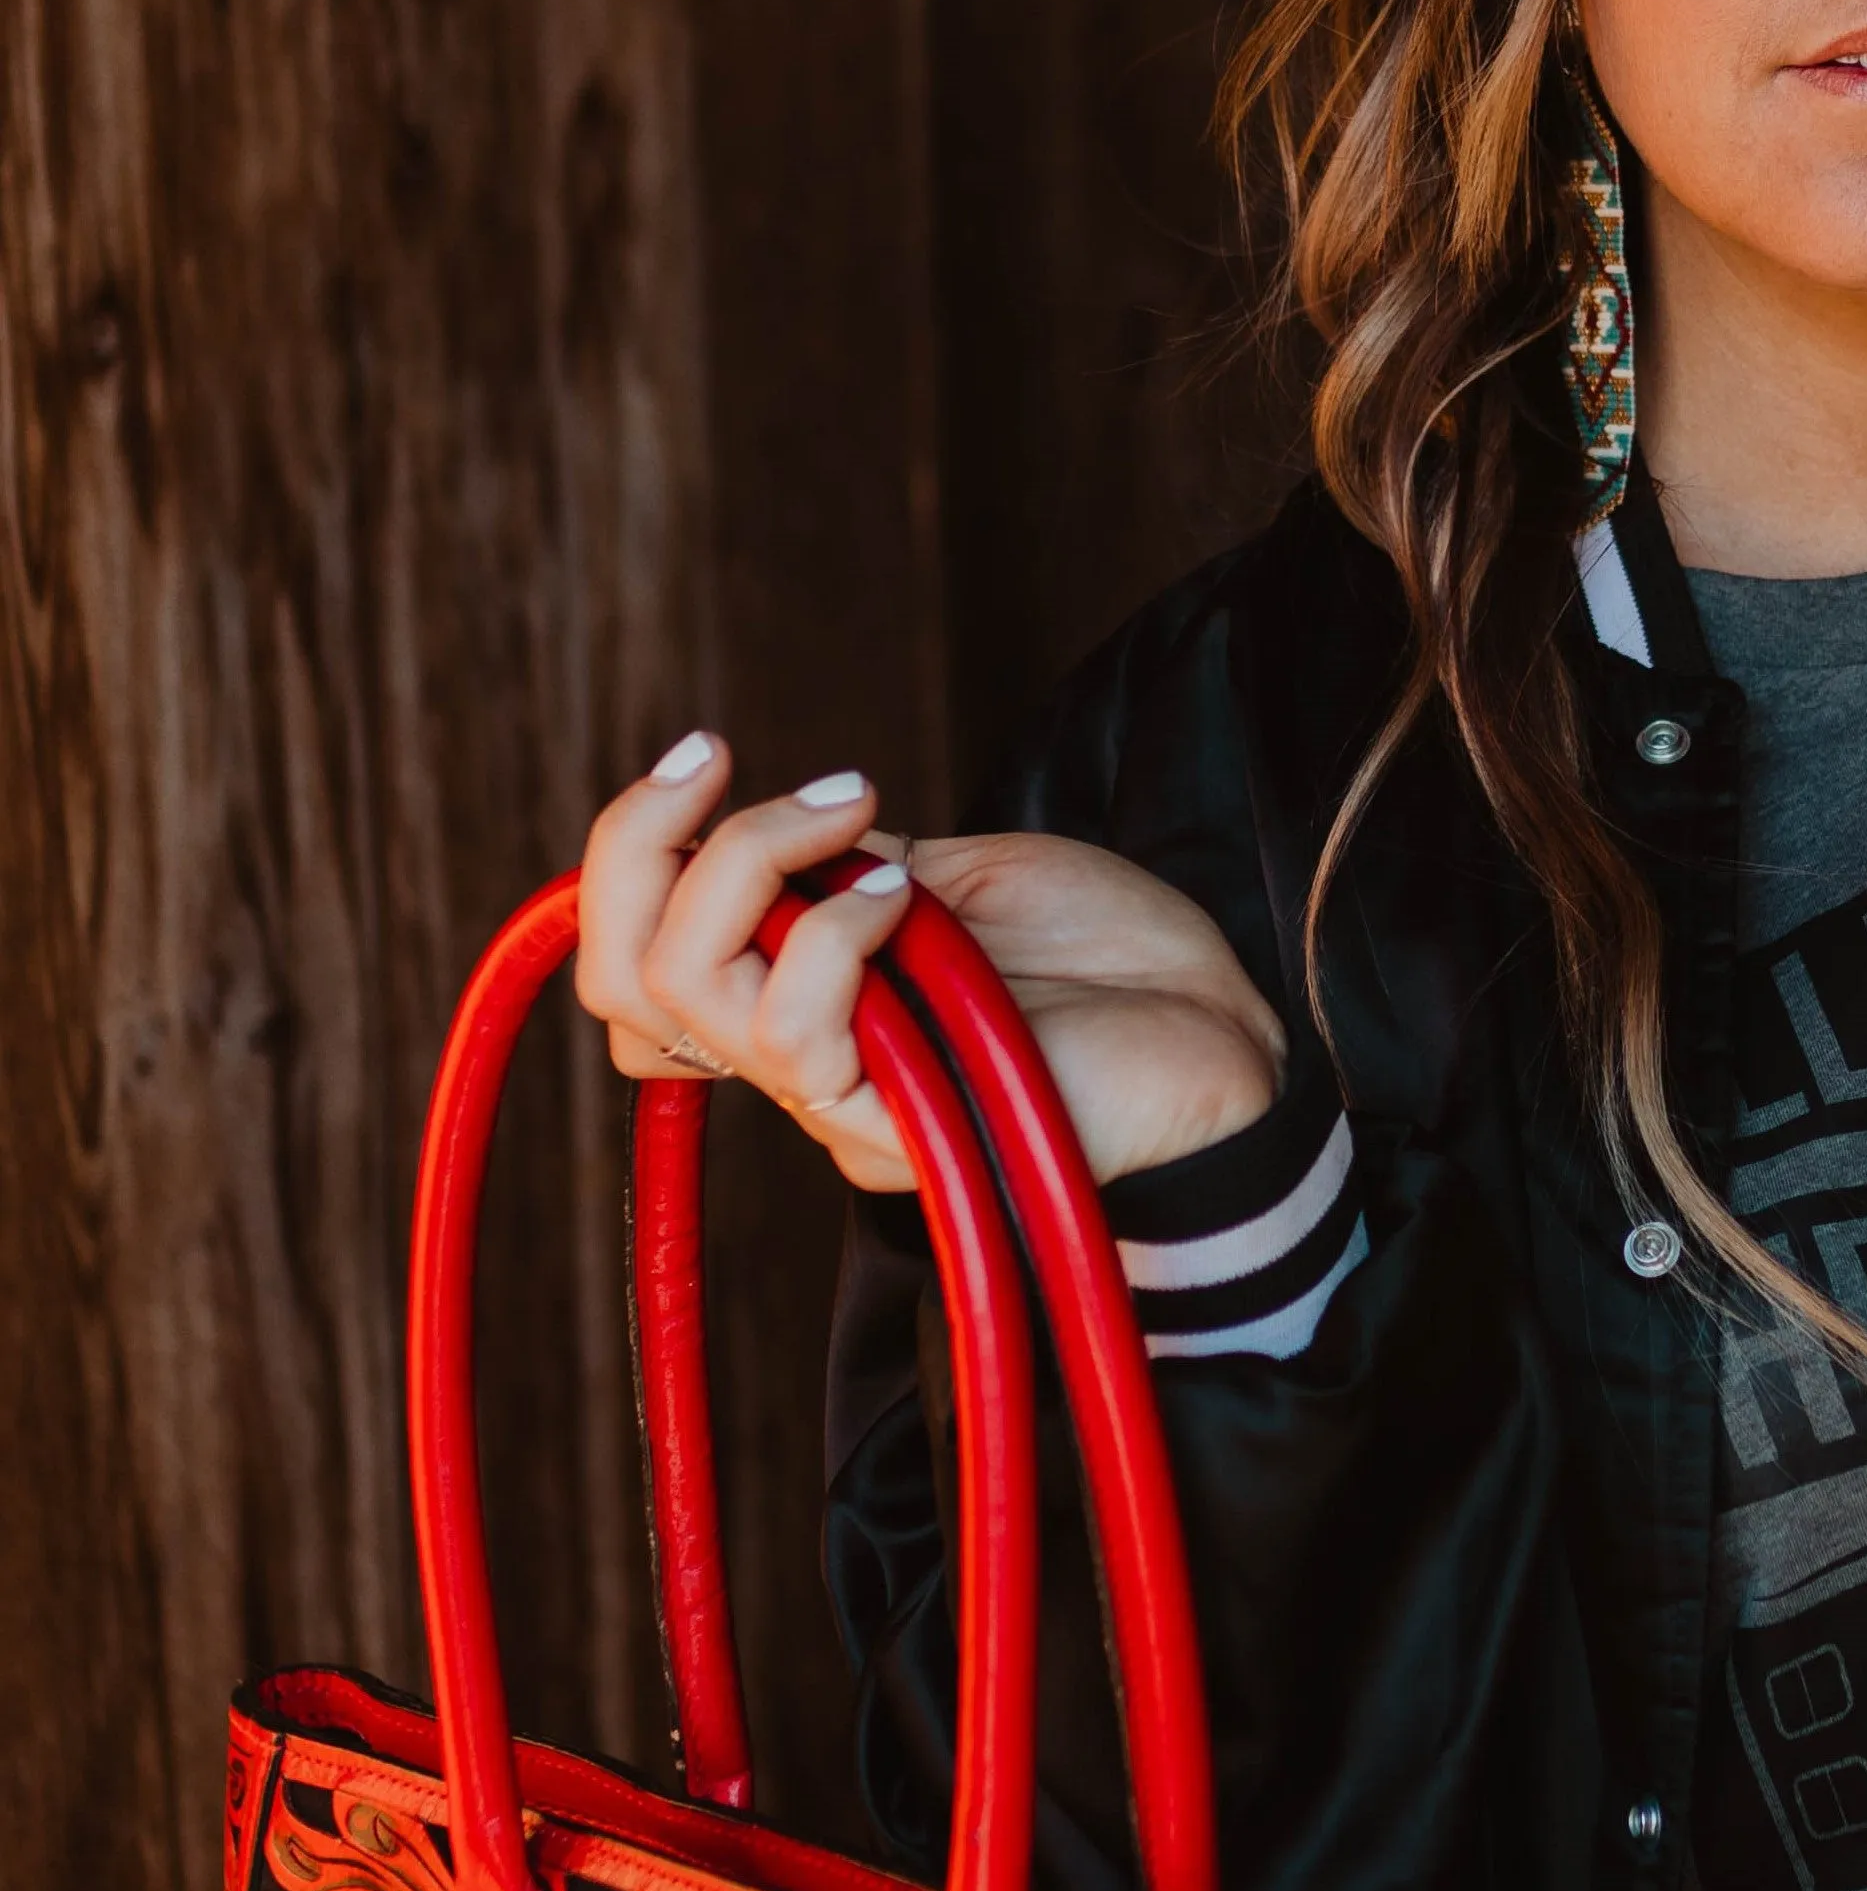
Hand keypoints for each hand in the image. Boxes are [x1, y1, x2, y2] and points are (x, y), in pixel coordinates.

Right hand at [575, 736, 1287, 1195]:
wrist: (1221, 1040)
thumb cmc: (1109, 961)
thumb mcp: (955, 876)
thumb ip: (847, 864)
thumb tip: (774, 826)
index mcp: (801, 1002)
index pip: (632, 966)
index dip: (626, 857)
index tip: (708, 760)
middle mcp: (801, 1063)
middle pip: (621, 982)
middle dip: (638, 843)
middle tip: (719, 759)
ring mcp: (840, 1102)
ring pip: (689, 992)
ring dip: (751, 865)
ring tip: (855, 814)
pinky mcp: (893, 1130)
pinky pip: (794, 1032)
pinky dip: (831, 933)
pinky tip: (904, 898)